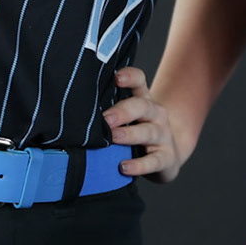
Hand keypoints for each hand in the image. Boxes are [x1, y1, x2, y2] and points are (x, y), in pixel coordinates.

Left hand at [104, 66, 191, 182]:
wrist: (169, 155)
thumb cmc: (140, 133)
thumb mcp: (129, 119)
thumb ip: (109, 113)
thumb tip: (76, 114)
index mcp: (144, 100)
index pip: (139, 81)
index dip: (130, 77)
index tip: (117, 77)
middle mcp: (156, 114)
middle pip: (142, 106)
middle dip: (123, 111)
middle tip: (106, 119)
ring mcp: (163, 135)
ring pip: (148, 132)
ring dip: (130, 134)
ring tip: (113, 138)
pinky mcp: (166, 158)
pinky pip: (153, 161)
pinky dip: (139, 165)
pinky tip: (124, 167)